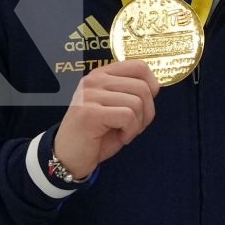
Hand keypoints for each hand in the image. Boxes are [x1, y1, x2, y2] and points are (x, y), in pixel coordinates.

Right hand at [51, 60, 158, 177]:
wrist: (69, 157)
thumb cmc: (96, 135)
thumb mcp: (115, 108)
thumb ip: (131, 93)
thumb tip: (155, 87)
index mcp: (101, 75)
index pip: (138, 66)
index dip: (152, 87)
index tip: (144, 105)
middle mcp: (94, 80)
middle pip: (142, 87)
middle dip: (147, 112)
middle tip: (133, 127)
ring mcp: (90, 95)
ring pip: (137, 103)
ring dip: (137, 124)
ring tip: (123, 132)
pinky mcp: (90, 112)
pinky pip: (128, 116)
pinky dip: (130, 131)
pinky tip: (119, 137)